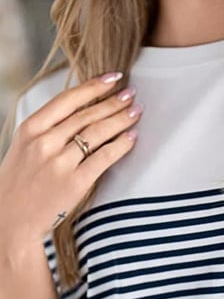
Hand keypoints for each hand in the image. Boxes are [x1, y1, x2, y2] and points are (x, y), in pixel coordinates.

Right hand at [0, 71, 141, 255]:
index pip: (67, 100)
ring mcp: (60, 162)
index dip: (93, 86)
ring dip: (121, 119)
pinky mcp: (75, 183)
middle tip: (131, 94)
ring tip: (136, 111)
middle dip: (113, 102)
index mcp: (30, 129)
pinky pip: (104, 158)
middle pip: (86, 115)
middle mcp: (45, 142)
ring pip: (97, 133)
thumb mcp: (24, 149)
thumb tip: (79, 114)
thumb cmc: (19, 185)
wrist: (11, 220)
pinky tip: (132, 137)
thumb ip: (46, 131)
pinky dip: (121, 145)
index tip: (113, 78)